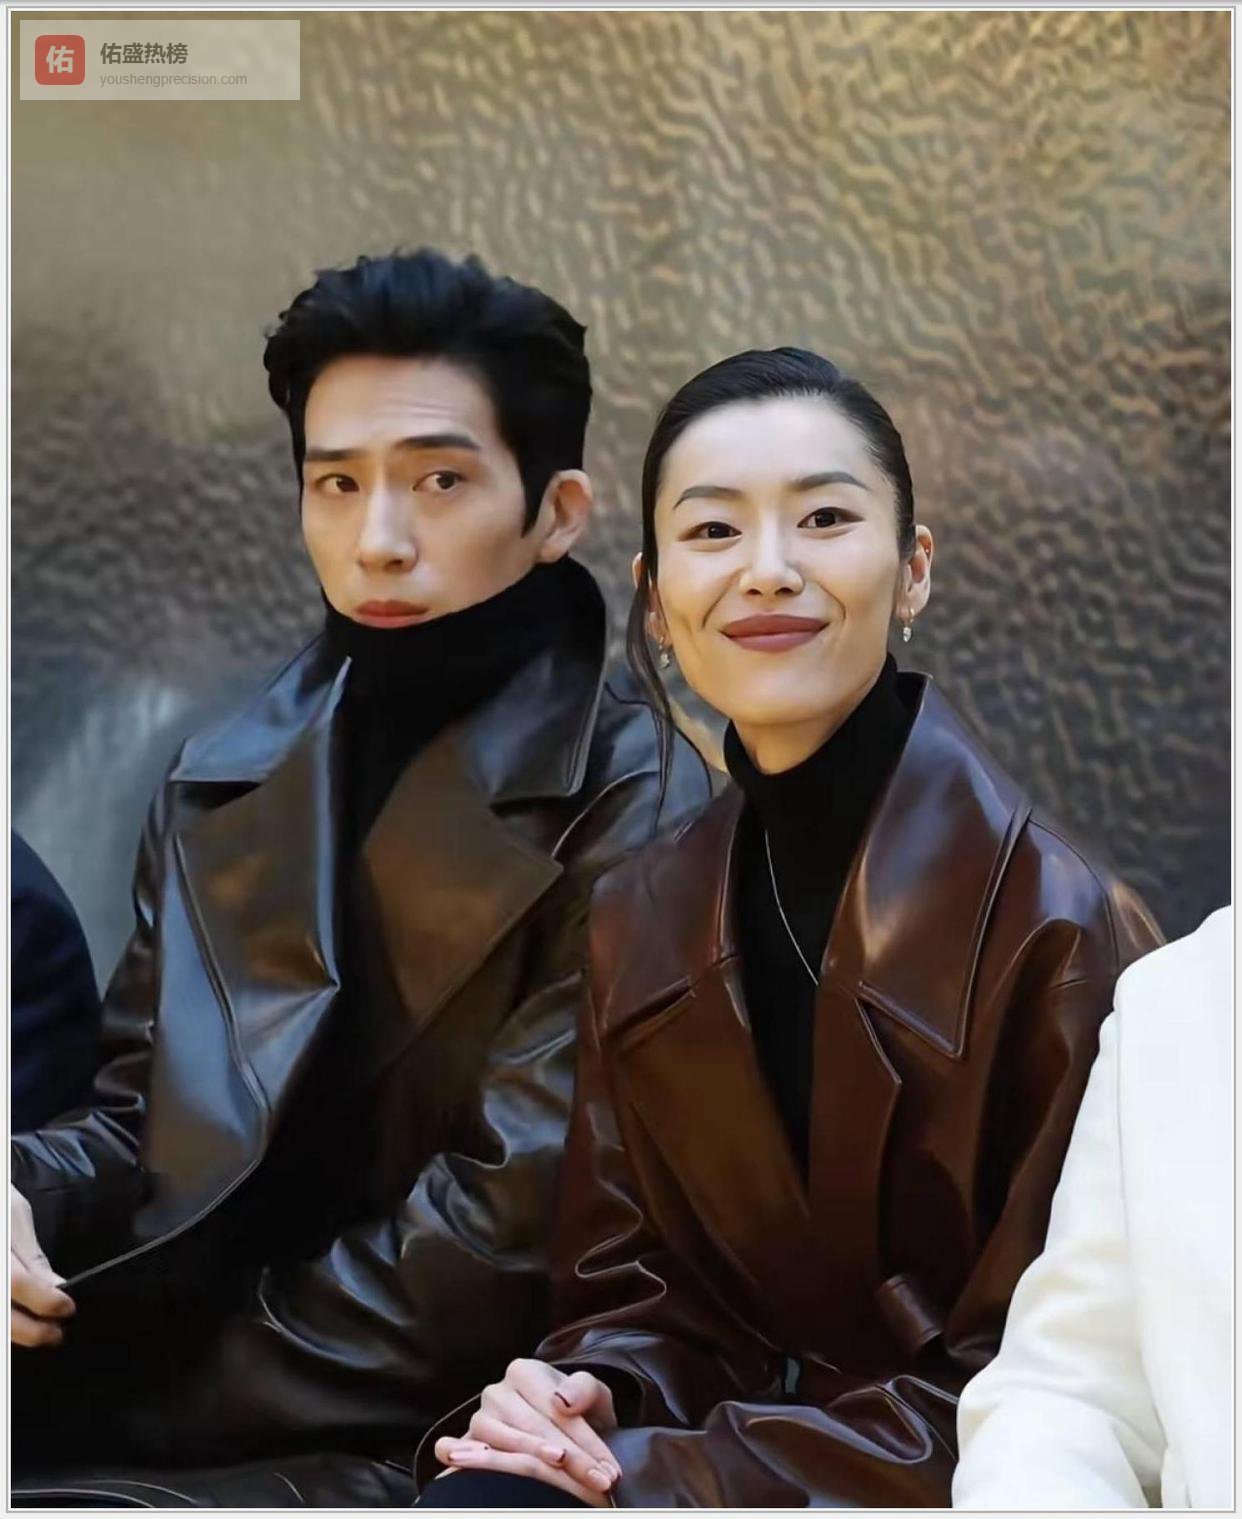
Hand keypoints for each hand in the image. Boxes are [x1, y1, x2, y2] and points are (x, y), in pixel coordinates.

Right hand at [11, 1184, 73, 1347]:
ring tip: (42, 1334)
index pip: (15, 1282)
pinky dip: (8, 1327)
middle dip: (30, 1331)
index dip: (43, 1299)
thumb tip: (58, 1287)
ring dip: (17, 1333)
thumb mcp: (16, 1221)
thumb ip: (33, 1258)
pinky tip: (22, 1326)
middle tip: (57, 1334)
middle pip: (1, 1316)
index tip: (68, 1308)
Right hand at [434, 1359, 618, 1504]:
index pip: (555, 1409)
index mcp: (524, 1371)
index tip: (608, 1469)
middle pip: (533, 1430)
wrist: (560, 1429)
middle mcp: (496, 1392)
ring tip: (565, 1483)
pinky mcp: (465, 1443)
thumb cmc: (577, 1413)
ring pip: (504, 1444)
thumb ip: (585, 1389)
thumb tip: (561, 1401)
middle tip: (599, 1483)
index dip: (585, 1441)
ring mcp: (478, 1418)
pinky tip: (488, 1472)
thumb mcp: (593, 1397)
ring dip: (535, 1466)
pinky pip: (457, 1451)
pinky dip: (466, 1461)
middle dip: (572, 1461)